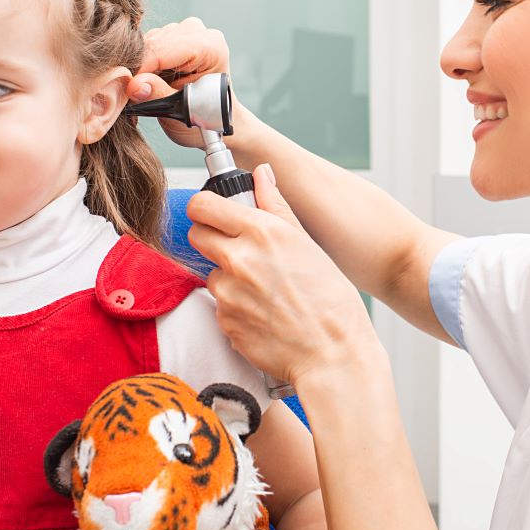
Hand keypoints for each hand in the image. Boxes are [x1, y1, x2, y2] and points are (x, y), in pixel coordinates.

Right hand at [128, 16, 233, 149]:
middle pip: (152, 43)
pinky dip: (141, 64)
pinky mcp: (171, 34)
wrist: (216, 118)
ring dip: (139, 67)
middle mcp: (197, 31)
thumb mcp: (184, 111)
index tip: (125, 88)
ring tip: (143, 90)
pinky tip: (146, 81)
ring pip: (146, 43)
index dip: (140, 69)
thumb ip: (159, 95)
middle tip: (131, 94)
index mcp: (210, 46)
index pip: (162, 50)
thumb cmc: (207, 116)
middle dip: (138, 69)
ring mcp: (184, 30)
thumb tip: (134, 85)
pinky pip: (145, 45)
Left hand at [186, 165, 380, 385]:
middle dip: (211, 239)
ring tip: (264, 291)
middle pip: (196, 235)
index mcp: (262, 232)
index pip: (203, 205)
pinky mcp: (224, 322)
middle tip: (237, 250)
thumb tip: (261, 174)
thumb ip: (275, 206)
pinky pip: (220, 306)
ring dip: (228, 279)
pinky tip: (264, 314)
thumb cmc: (332, 302)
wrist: (333, 355)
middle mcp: (239, 259)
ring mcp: (228, 293)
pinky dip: (236, 308)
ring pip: (211, 274)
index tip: (214, 214)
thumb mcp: (308, 244)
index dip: (205, 208)